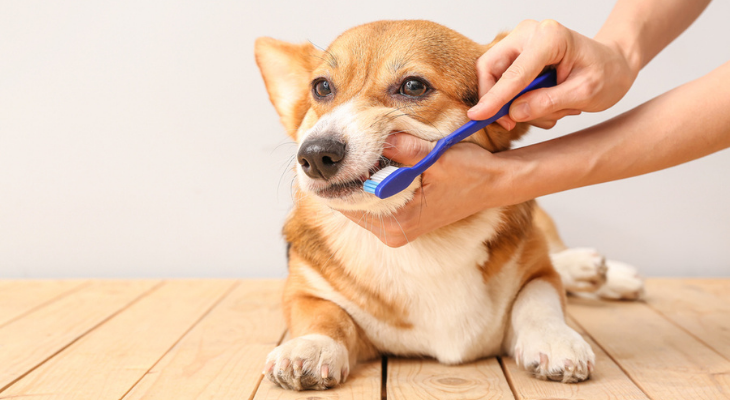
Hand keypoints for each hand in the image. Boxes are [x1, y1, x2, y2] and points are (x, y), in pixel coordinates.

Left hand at [341, 133, 515, 246]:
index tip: (322, 156)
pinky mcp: (401, 223)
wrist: (495, 184)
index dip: (333, 178)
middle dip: (339, 178)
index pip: (348, 202)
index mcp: (399, 222)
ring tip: (343, 153)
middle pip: (348, 205)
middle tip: (327, 150)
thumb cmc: (471, 172)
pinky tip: (363, 164)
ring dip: (352, 180)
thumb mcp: (437, 155)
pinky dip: (365, 185)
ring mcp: (396, 230)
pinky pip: (371, 204)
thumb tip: (372, 134)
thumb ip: (403, 147)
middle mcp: (394, 232)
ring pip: (357, 204)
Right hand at [468, 19, 637, 129]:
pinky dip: (518, 99)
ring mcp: (521, 43)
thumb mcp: (584, 94)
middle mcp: (530, 33)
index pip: (513, 73)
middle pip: (490, 68)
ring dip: (516, 103)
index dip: (493, 98)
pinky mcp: (518, 55)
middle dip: (497, 99)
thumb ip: (548, 103)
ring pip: (496, 78)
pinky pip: (504, 82)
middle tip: (512, 123)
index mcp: (550, 37)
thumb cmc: (606, 74)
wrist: (613, 64)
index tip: (476, 117)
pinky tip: (545, 103)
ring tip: (552, 109)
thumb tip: (513, 113)